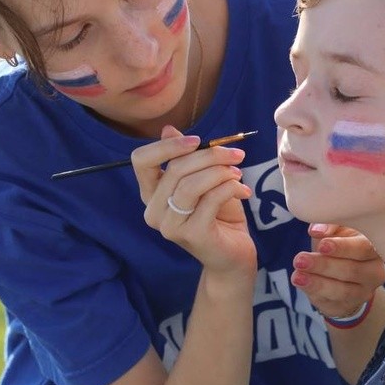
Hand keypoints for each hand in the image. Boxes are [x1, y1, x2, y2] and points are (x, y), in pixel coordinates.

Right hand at [132, 126, 256, 276]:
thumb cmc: (218, 214)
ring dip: (220, 172)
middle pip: (174, 169)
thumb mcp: (203, 179)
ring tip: (239, 174)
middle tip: (236, 154)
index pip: (141, 161)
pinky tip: (243, 190)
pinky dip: (230, 188)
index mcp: (151, 194)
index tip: (197, 140)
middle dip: (210, 155)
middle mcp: (153, 211)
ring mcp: (170, 226)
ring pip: (191, 184)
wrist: (233, 256)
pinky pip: (211, 199)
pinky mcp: (192, 235)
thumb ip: (186, 158)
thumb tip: (168, 129)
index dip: (167, 146)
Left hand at [290, 223, 384, 318]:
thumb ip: (329, 225)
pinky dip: (315, 292)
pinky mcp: (348, 306)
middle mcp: (375, 272)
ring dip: (317, 283)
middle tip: (300, 259)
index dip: (343, 247)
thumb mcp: (336, 230)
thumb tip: (316, 230)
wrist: (342, 274)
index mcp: (375, 248)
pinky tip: (300, 283)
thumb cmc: (339, 244)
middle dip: (324, 265)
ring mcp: (364, 292)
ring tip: (297, 276)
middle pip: (352, 271)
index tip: (322, 245)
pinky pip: (333, 303)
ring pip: (343, 291)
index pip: (364, 248)